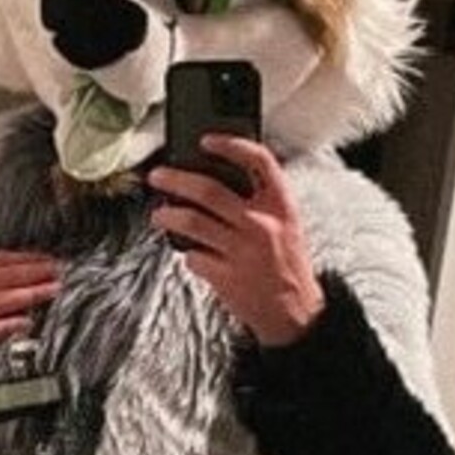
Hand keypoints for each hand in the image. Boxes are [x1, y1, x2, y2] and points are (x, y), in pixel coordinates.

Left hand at [148, 135, 323, 345]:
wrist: (295, 314)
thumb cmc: (288, 266)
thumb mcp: (287, 225)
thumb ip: (261, 201)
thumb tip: (217, 177)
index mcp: (282, 207)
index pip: (259, 162)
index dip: (231, 145)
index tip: (207, 141)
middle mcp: (261, 225)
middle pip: (209, 190)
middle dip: (175, 179)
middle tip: (158, 176)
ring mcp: (241, 251)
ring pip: (191, 222)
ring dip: (168, 215)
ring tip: (159, 214)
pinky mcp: (225, 276)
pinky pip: (193, 256)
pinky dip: (187, 253)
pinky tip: (190, 252)